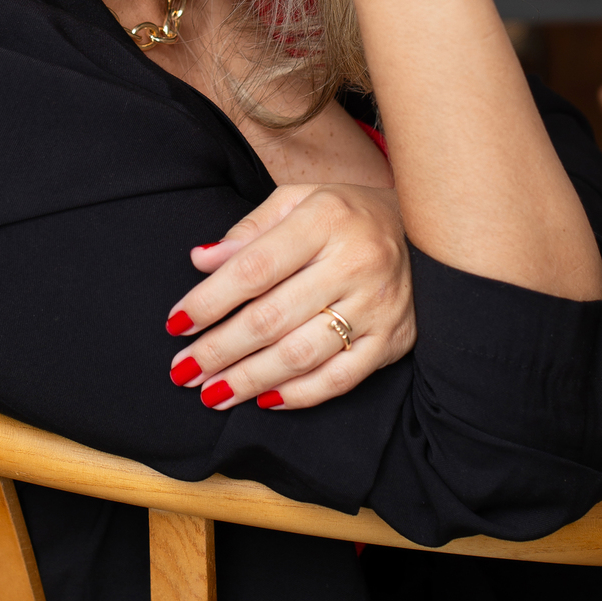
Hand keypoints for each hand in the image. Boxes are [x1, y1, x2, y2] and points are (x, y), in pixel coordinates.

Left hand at [165, 182, 414, 409]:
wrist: (426, 229)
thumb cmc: (346, 214)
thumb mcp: (298, 200)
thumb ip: (249, 230)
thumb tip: (200, 260)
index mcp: (324, 219)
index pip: (254, 268)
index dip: (210, 300)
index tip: (176, 323)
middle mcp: (354, 262)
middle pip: (272, 317)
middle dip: (220, 350)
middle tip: (183, 371)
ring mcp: (378, 305)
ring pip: (301, 354)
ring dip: (249, 380)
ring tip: (211, 392)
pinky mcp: (394, 340)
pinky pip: (340, 378)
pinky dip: (299, 395)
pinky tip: (264, 400)